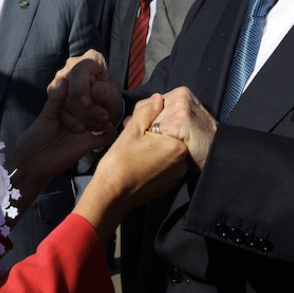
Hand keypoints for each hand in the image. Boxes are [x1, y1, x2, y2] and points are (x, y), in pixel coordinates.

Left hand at [9, 79, 115, 203]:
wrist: (33, 162)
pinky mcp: (88, 144)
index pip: (79, 99)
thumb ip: (57, 100)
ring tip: (105, 110)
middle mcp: (76, 121)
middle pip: (91, 109)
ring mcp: (83, 132)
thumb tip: (66, 80)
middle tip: (100, 95)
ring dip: (104, 115)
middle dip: (97, 102)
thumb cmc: (34, 138)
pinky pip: (104, 138)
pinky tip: (110, 125)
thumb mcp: (45, 116)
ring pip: (99, 121)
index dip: (85, 90)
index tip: (91, 80)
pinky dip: (111, 132)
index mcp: (65, 112)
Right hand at [48, 52, 122, 134]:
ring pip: (64, 100)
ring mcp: (61, 78)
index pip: (80, 72)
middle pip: (71, 88)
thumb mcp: (114, 97)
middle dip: (86, 108)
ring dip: (81, 117)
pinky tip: (83, 127)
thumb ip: (107, 93)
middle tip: (102, 120)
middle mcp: (72, 64)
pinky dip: (71, 121)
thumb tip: (95, 89)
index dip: (82, 88)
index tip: (88, 104)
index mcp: (92, 59)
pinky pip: (58, 108)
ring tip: (97, 125)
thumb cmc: (109, 98)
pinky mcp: (53, 91)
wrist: (103, 106)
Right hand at [75, 94, 189, 241]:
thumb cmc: (120, 161)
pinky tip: (139, 165)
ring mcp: (176, 177)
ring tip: (136, 153)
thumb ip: (148, 111)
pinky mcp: (168, 186)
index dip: (154, 122)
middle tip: (137, 140)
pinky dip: (155, 164)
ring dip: (156, 149)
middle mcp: (182, 162)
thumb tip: (159, 98)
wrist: (111, 194)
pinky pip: (165, 168)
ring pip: (168, 154)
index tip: (140, 128)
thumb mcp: (133, 130)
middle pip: (171, 139)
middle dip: (156, 135)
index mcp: (178, 145)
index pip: (171, 124)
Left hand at [148, 87, 216, 169]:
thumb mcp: (173, 126)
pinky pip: (159, 131)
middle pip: (148, 115)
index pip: (147, 105)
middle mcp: (181, 94)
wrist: (217, 155)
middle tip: (164, 145)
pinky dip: (163, 143)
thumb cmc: (194, 143)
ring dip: (157, 139)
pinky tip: (177, 147)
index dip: (146, 125)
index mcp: (179, 93)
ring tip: (172, 147)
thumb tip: (124, 121)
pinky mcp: (182, 118)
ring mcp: (182, 105)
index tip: (155, 138)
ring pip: (152, 124)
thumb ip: (152, 117)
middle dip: (149, 132)